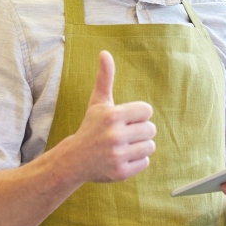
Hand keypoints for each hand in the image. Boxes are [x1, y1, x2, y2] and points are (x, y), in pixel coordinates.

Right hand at [64, 51, 156, 182]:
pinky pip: (145, 162)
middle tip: (123, 134)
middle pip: (151, 129)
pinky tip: (121, 158)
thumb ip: (105, 78)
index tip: (124, 120)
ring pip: (150, 146)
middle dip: (139, 131)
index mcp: (112, 115)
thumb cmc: (91, 127)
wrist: (74, 160)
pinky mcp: (121, 172)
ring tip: (123, 146)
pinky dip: (136, 160)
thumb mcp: (98, 102)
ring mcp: (117, 155)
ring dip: (140, 146)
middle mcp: (114, 135)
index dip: (137, 115)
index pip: (146, 110)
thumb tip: (105, 53)